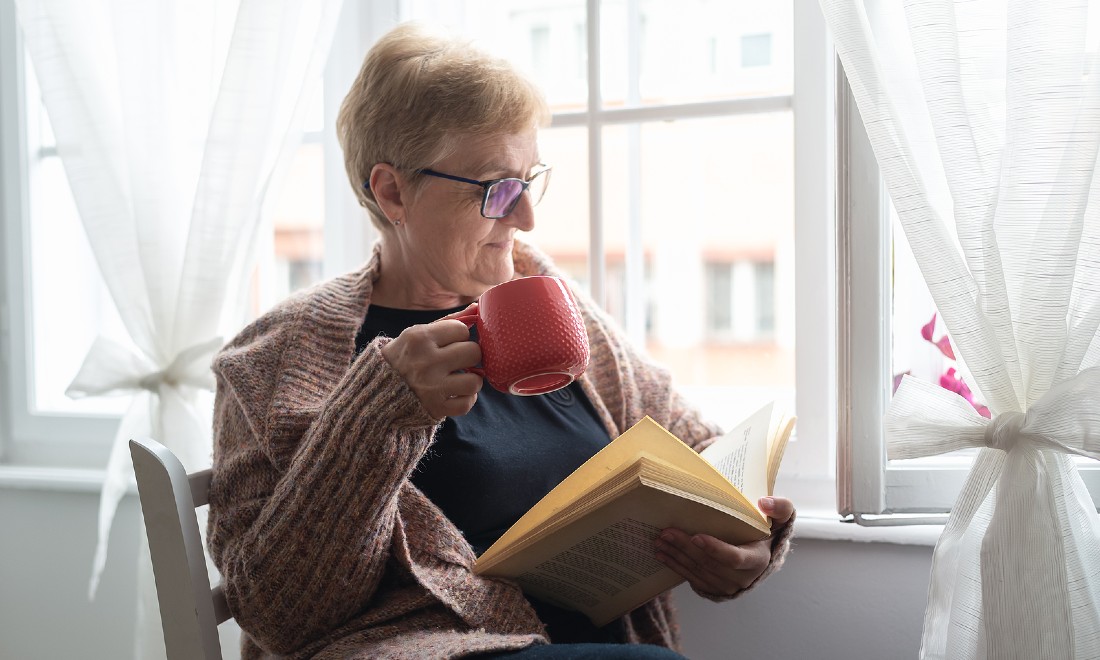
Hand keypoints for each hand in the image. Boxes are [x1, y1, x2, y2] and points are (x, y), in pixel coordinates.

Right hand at [381, 303, 483, 418]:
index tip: (450, 343)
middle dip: (469, 356)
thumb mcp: (418, 334)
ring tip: (459, 378)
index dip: (459, 336)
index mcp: (419, 338)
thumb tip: (477, 308)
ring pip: (475, 381)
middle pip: (473, 352)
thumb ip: (448, 322)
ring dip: (471, 380)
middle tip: (459, 360)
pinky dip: (465, 399)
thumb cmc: (405, 357)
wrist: (377, 391)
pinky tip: (455, 393)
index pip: (462, 329)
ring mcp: (431, 387)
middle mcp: (426, 362)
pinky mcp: (436, 408)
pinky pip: (467, 403)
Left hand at [654, 496, 794, 597]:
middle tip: (666, 532)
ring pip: (697, 571)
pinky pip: (692, 578)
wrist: (761, 555)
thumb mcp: (780, 519)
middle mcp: (741, 578)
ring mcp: (726, 586)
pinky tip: (662, 555)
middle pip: (708, 563)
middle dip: (685, 548)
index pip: (734, 558)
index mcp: (757, 560)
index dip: (715, 549)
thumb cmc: (767, 532)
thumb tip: (763, 502)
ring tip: (660, 541)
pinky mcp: (713, 588)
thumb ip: (779, 508)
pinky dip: (675, 566)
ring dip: (676, 556)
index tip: (696, 536)